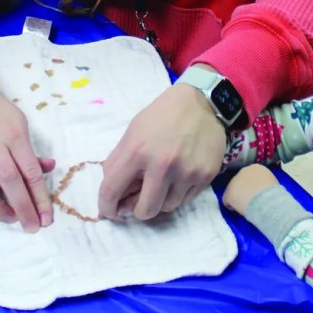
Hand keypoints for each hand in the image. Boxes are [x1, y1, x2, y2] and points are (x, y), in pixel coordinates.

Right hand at [0, 77, 54, 231]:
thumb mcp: (20, 124)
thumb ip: (31, 150)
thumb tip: (48, 170)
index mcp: (14, 135)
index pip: (30, 171)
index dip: (39, 196)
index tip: (47, 216)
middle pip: (9, 180)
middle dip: (23, 207)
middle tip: (31, 226)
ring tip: (10, 219)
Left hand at [98, 83, 226, 220]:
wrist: (201, 102)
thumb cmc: (162, 116)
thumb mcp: (133, 132)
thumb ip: (119, 163)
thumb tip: (113, 196)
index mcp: (137, 151)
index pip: (112, 192)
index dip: (106, 208)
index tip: (109, 211)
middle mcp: (162, 165)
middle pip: (145, 211)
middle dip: (138, 209)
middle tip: (141, 199)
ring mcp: (186, 172)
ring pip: (167, 207)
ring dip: (161, 200)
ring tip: (164, 181)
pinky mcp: (205, 175)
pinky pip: (186, 199)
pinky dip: (179, 193)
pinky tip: (180, 176)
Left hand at [222, 164, 278, 215]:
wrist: (268, 201)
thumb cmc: (274, 194)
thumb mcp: (271, 183)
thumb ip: (263, 183)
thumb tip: (261, 189)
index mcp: (256, 167)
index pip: (250, 176)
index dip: (253, 186)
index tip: (258, 194)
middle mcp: (243, 171)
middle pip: (240, 182)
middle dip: (244, 190)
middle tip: (252, 201)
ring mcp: (234, 181)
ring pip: (233, 191)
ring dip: (238, 198)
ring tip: (247, 206)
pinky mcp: (228, 193)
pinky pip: (227, 202)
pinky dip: (233, 207)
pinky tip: (242, 210)